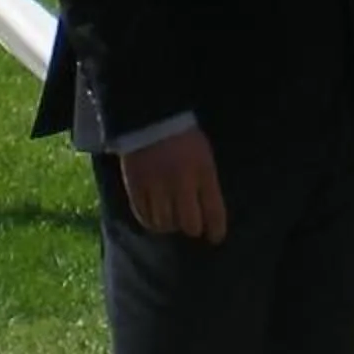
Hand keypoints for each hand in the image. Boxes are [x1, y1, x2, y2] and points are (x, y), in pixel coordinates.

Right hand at [118, 127, 227, 242]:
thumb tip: (208, 215)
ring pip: (165, 223)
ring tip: (170, 218)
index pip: (214, 211)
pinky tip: (154, 217)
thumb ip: (206, 184)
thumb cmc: (183, 137)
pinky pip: (144, 216)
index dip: (216, 230)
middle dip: (191, 227)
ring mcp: (158, 185)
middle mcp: (181, 182)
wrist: (150, 115)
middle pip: (189, 224)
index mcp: (203, 171)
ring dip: (169, 224)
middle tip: (189, 223)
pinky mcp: (136, 187)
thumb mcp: (204, 155)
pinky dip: (150, 221)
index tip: (215, 237)